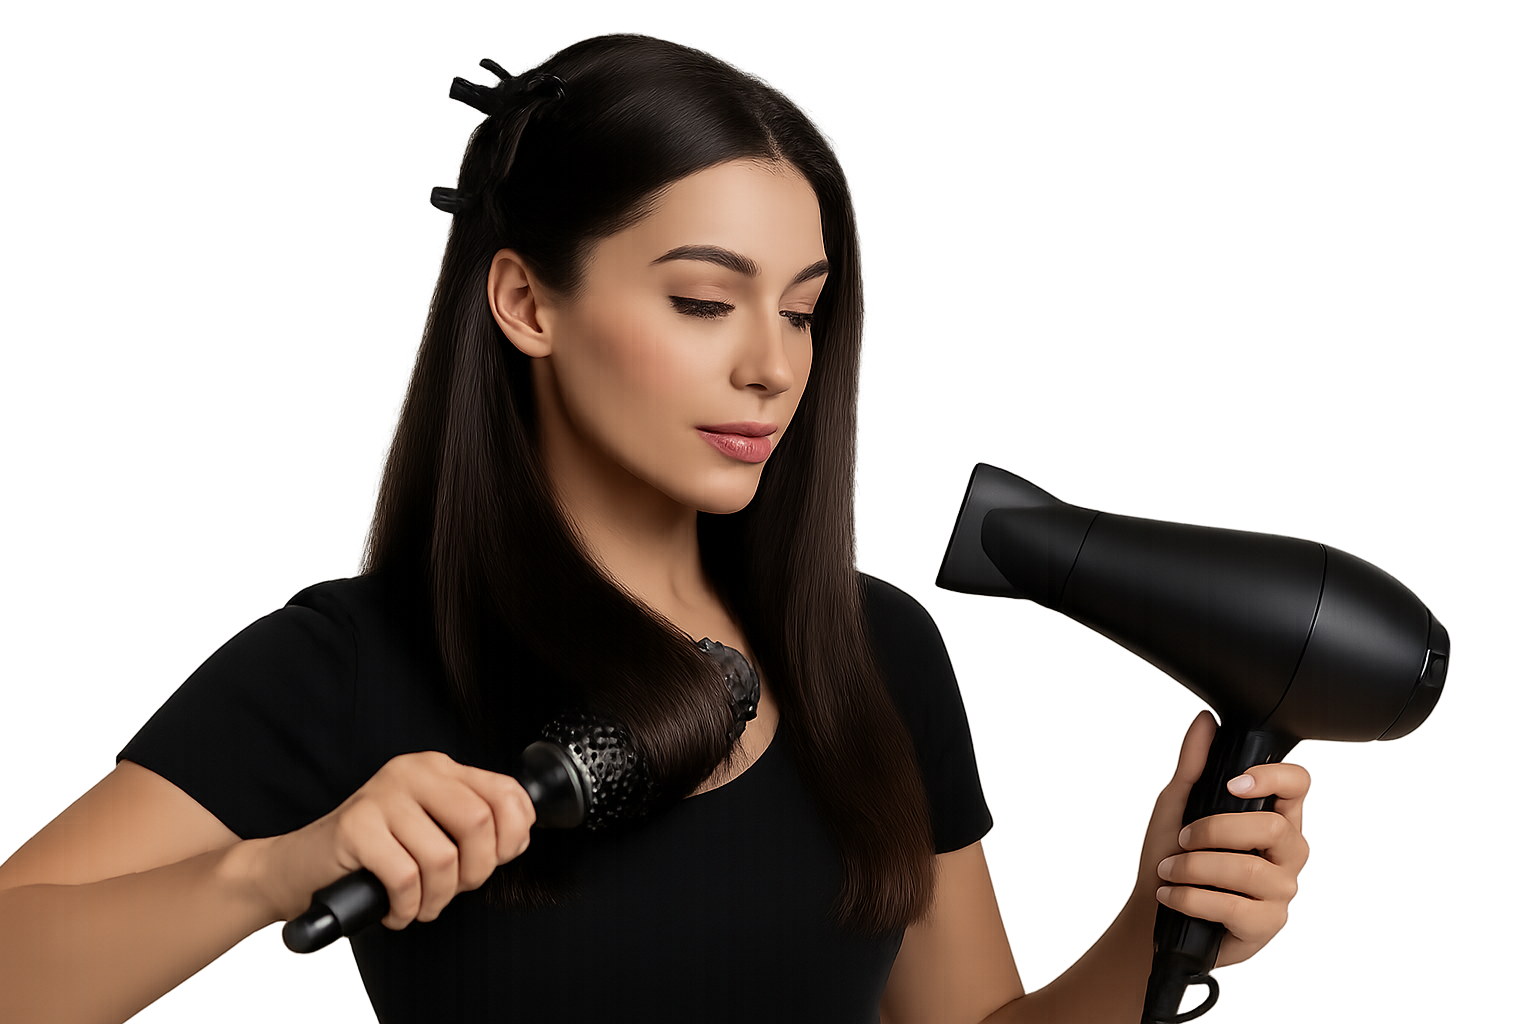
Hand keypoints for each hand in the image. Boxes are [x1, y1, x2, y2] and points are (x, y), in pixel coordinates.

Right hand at [252, 751, 535, 929]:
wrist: (301, 867)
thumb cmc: (373, 855)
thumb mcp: (432, 829)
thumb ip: (473, 827)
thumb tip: (516, 840)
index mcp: (438, 769)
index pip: (506, 792)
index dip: (514, 835)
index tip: (497, 860)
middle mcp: (412, 773)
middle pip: (480, 822)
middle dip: (476, 872)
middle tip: (455, 889)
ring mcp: (382, 797)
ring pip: (443, 858)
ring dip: (437, 898)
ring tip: (420, 903)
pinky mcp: (355, 827)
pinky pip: (405, 878)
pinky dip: (406, 908)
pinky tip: (396, 909)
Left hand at [1139, 712, 1310, 966]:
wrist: (1157, 911)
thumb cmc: (1173, 857)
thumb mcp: (1179, 805)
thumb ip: (1194, 764)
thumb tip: (1205, 722)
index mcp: (1272, 817)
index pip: (1297, 786)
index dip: (1273, 778)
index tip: (1234, 782)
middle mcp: (1286, 852)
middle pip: (1272, 828)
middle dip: (1214, 830)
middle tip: (1184, 839)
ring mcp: (1280, 890)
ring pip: (1248, 869)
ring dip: (1194, 867)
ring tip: (1170, 871)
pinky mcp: (1266, 924)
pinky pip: (1233, 906)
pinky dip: (1191, 898)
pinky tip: (1173, 895)